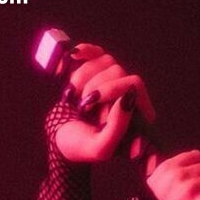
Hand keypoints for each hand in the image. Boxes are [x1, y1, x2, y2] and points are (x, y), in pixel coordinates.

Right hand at [52, 42, 155, 163]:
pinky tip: (72, 57)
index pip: (134, 84)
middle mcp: (129, 97)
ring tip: (73, 98)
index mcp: (139, 116)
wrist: (60, 140)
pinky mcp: (97, 72)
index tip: (94, 110)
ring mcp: (113, 82)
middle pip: (118, 70)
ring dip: (81, 77)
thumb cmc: (81, 147)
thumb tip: (129, 96)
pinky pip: (95, 51)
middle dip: (93, 87)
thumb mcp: (100, 147)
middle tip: (82, 108)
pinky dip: (83, 51)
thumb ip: (118, 128)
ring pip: (104, 60)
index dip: (112, 91)